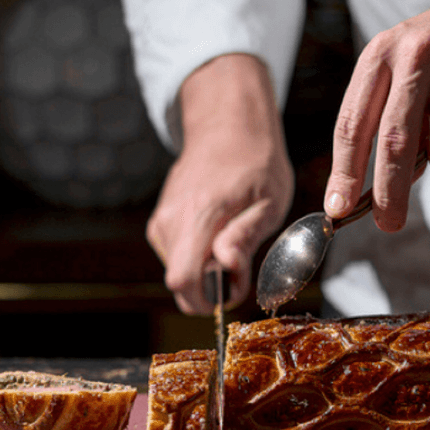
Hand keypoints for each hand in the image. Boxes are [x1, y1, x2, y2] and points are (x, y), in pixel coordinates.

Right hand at [147, 54, 293, 314]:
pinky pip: (176, 258)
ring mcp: (162, 221)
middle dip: (211, 288)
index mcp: (200, 215)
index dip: (207, 300)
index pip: (182, 280)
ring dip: (206, 272)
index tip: (233, 292)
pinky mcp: (160, 223)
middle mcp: (171, 220)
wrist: (228, 128)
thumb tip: (226, 266)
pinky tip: (217, 234)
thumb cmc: (256, 164)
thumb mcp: (269, 201)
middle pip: (180, 284)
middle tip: (241, 264)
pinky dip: (197, 258)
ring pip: (178, 272)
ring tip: (233, 242)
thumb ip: (245, 236)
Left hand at [323, 0, 429, 231]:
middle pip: (394, 140)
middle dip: (390, 192)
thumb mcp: (401, 74)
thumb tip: (377, 191)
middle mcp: (413, 54)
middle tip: (388, 223)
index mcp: (378, 55)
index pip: (353, 123)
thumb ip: (387, 123)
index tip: (339, 207)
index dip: (344, 171)